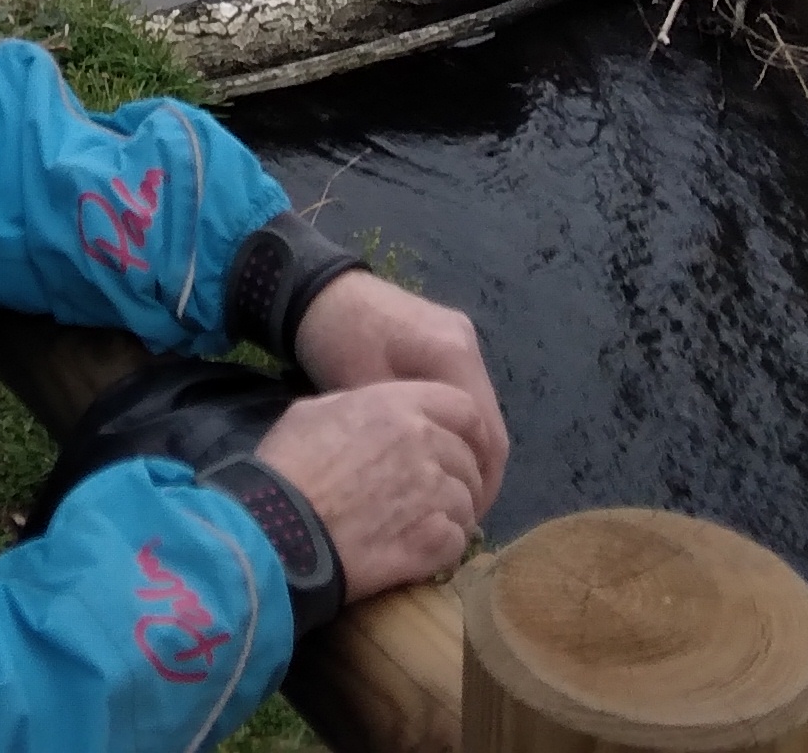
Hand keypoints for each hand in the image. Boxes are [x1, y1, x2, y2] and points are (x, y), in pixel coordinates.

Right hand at [256, 384, 485, 599]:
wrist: (279, 527)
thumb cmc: (287, 466)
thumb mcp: (313, 412)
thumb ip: (358, 406)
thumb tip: (372, 414)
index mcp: (399, 406)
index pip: (464, 408)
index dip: (466, 430)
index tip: (458, 447)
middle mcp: (425, 443)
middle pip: (468, 460)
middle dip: (457, 478)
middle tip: (434, 497)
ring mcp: (434, 493)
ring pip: (466, 503)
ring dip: (451, 516)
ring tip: (423, 528)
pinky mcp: (433, 540)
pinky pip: (457, 542)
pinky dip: (443, 548)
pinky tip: (419, 552)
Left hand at [293, 271, 505, 511]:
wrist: (318, 288)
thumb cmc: (337, 341)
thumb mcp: (366, 393)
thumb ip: (404, 435)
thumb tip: (426, 487)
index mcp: (452, 354)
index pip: (487, 430)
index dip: (483, 480)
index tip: (465, 518)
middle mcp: (467, 344)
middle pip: (489, 421)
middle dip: (480, 471)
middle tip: (460, 513)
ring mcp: (460, 338)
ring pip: (478, 410)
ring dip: (468, 450)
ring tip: (448, 490)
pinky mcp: (446, 339)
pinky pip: (462, 394)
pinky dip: (456, 428)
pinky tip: (437, 453)